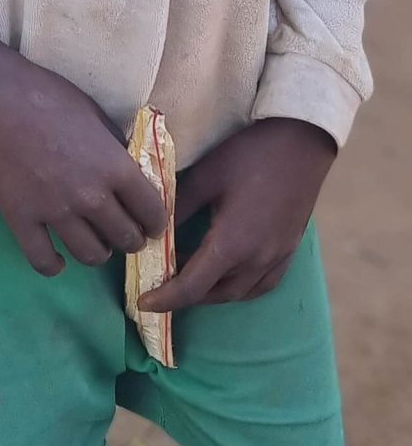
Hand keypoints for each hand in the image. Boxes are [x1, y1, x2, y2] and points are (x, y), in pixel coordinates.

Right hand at [0, 27, 167, 276]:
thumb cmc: (50, 97)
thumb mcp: (97, 115)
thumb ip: (116, 150)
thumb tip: (130, 173)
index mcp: (114, 167)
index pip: (152, 211)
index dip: (156, 222)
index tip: (152, 223)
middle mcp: (90, 197)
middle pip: (125, 238)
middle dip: (131, 238)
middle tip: (125, 232)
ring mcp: (54, 212)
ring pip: (91, 255)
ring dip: (99, 252)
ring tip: (95, 242)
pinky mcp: (21, 220)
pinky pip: (43, 261)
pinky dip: (54, 266)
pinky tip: (58, 259)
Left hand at [142, 117, 336, 312]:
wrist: (303, 142)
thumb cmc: (252, 154)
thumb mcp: (206, 176)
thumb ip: (178, 207)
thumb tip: (153, 228)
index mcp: (233, 244)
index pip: (193, 286)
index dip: (166, 298)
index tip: (143, 303)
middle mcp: (257, 260)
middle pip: (215, 294)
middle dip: (184, 297)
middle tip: (160, 286)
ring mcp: (277, 257)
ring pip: (239, 293)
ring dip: (210, 293)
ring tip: (188, 279)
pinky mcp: (289, 249)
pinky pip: (262, 285)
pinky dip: (239, 288)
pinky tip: (227, 275)